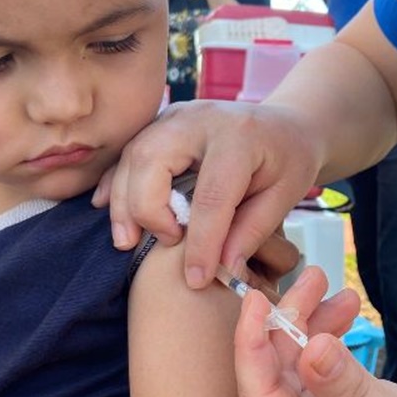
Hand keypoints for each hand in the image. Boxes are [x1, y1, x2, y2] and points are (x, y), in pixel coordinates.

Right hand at [93, 99, 321, 288]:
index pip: (212, 195)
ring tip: (128, 242)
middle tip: (165, 245)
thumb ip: (253, 229)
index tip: (197, 279)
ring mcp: (175, 117)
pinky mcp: (160, 124)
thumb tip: (223, 267)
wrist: (284, 125)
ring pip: (133, 156)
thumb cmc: (288, 160)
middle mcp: (199, 119)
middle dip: (148, 211)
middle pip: (153, 161)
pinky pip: (127, 152)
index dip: (201, 242)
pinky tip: (109, 210)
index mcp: (239, 136)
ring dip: (124, 202)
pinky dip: (115, 181)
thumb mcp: (286, 193)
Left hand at [234, 269, 396, 396]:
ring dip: (312, 325)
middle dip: (292, 323)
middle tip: (314, 279)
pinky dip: (324, 339)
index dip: (252, 344)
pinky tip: (343, 312)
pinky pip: (308, 368)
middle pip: (271, 374)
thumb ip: (343, 385)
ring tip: (341, 293)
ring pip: (290, 365)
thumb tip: (312, 345)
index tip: (256, 300)